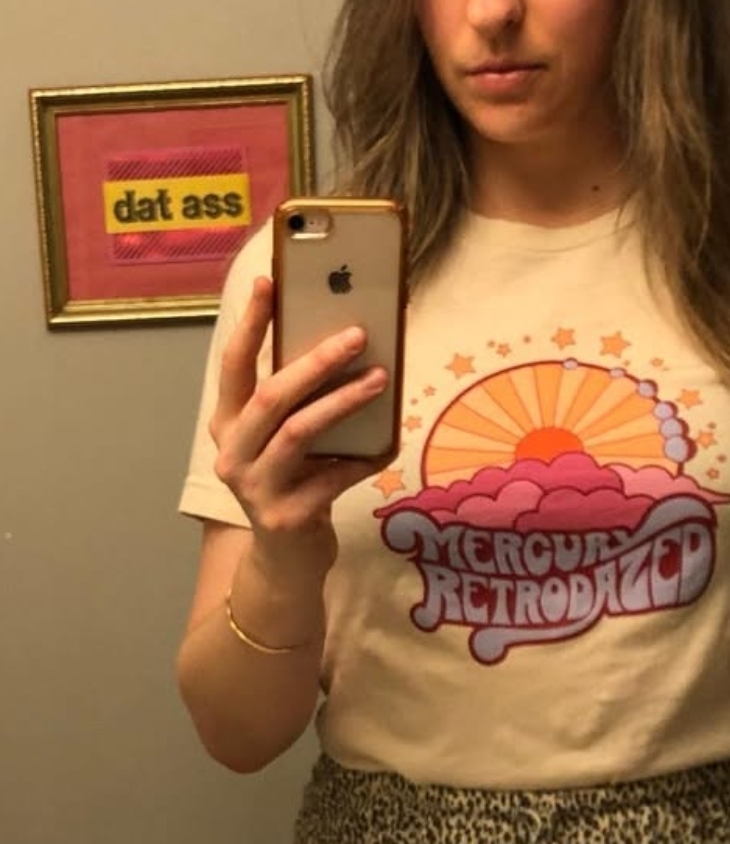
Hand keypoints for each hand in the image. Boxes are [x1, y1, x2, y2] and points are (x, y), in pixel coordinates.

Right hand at [209, 276, 387, 558]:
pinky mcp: (285, 518)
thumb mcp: (287, 439)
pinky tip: (389, 442)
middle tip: (357, 334)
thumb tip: (350, 345)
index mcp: (227, 424)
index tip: (268, 282)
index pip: (233, 365)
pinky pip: (333, 477)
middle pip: (269, 396)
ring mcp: (255, 489)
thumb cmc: (294, 483)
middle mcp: (232, 453)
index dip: (250, 324)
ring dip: (342, 402)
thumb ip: (301, 402)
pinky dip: (365, 456)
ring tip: (380, 378)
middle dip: (315, 362)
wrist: (287, 561)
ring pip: (298, 432)